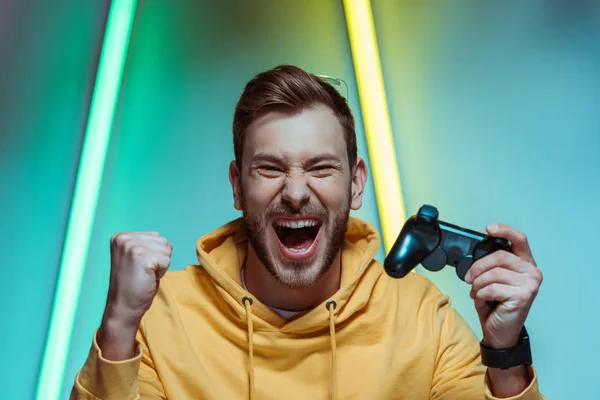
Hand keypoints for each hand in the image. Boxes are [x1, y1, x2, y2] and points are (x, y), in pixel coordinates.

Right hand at [98, 231, 171, 359]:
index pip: (157, 236)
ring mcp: (131, 246)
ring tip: (144, 275)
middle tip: (142, 273)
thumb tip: (164, 241)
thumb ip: (145, 245)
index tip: (139, 267)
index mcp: (121, 236)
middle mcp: (124, 238)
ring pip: (167, 250)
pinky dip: (161, 272)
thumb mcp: (136, 257)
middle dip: (159, 259)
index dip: (154, 255)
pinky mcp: (141, 257)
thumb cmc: (133, 285)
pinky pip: (166, 261)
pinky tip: (147, 279)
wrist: (123, 307)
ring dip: (160, 265)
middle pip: (163, 241)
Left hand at [465, 224, 542, 348]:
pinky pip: (492, 288)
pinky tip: (483, 300)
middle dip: (478, 267)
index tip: (488, 229)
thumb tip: (476, 248)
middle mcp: (532, 272)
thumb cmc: (495, 304)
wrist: (500, 332)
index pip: (519, 239)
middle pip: (499, 256)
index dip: (504, 231)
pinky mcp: (523, 296)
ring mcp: (530, 284)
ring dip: (477, 284)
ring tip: (476, 292)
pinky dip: (481, 294)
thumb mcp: (492, 279)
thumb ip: (491, 264)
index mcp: (525, 263)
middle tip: (468, 278)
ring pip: (493, 273)